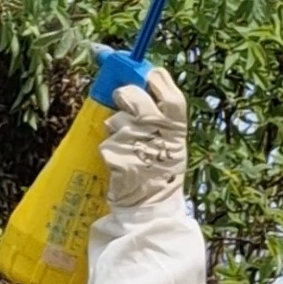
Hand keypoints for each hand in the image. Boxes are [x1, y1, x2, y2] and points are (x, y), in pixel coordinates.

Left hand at [101, 66, 186, 208]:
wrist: (151, 206)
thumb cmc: (161, 170)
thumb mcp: (173, 142)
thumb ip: (162, 115)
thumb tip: (142, 83)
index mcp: (176, 125)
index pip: (166, 88)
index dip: (154, 79)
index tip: (147, 77)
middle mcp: (158, 130)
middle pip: (133, 96)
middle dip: (124, 96)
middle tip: (123, 102)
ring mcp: (136, 143)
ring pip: (115, 120)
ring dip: (115, 130)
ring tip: (127, 147)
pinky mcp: (118, 157)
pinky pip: (106, 143)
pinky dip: (109, 151)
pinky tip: (120, 162)